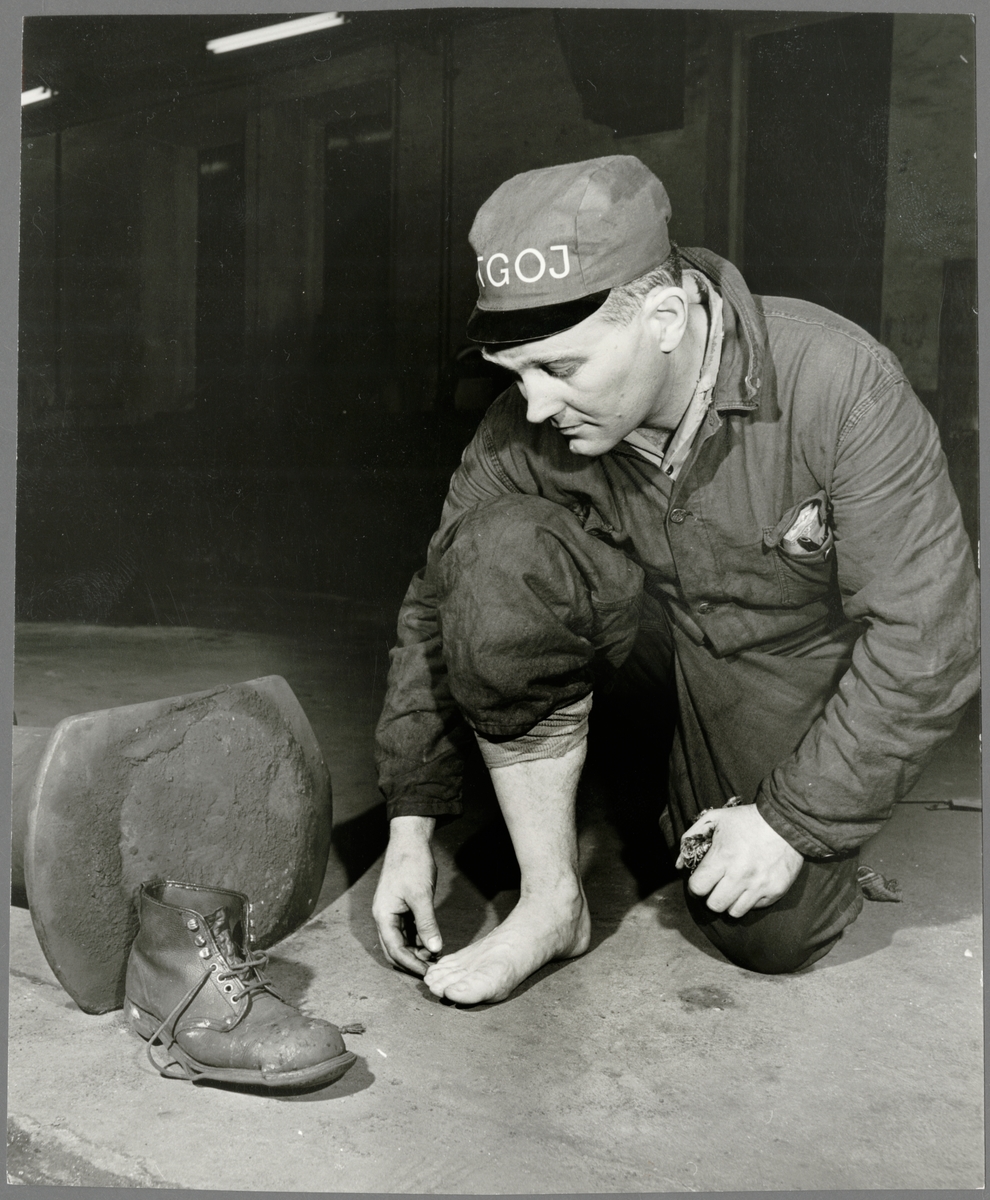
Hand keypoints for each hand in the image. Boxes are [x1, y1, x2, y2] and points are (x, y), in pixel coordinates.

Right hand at [372, 816, 442, 974]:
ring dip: (417, 950)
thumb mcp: (421, 896)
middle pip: (395, 948)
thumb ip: (427, 923)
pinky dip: (419, 938)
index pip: (394, 949)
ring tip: (436, 958)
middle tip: (432, 970)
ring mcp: (394, 912)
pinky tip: (433, 943)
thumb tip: (435, 949)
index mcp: (383, 915)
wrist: (410, 840)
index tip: (427, 973)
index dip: (410, 963)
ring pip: (403, 940)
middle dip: (412, 961)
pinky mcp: (403, 906)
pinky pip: (409, 929)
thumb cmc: (412, 864)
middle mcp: (385, 916)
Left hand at [676, 804, 802, 917]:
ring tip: (732, 888)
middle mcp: (740, 875)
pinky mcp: (775, 891)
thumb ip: (690, 838)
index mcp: (723, 857)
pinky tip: (750, 885)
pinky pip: (754, 908)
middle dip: (711, 896)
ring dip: (729, 902)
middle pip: (714, 905)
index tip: (700, 880)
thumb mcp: (714, 819)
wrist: (786, 821)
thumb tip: (678, 865)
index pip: (698, 887)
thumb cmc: (746, 820)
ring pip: (734, 912)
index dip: (695, 885)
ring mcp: (759, 885)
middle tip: (716, 886)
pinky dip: (749, 900)